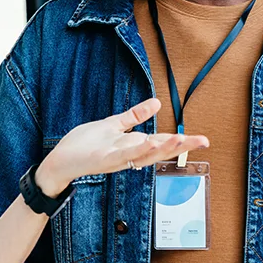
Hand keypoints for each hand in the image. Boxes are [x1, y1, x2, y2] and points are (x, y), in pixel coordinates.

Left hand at [36, 98, 207, 196]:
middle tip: (202, 141)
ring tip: (180, 140)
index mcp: (132, 146)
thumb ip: (134, 115)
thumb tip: (157, 103)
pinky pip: (122, 155)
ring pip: (143, 154)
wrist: (60, 160)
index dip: (182, 141)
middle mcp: (128, 155)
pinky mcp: (102, 159)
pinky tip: (147, 142)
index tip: (203, 139)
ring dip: (162, 148)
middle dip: (180, 146)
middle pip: (158, 151)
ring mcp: (116, 158)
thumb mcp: (113, 125)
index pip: (161, 142)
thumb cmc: (84, 144)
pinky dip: (135, 150)